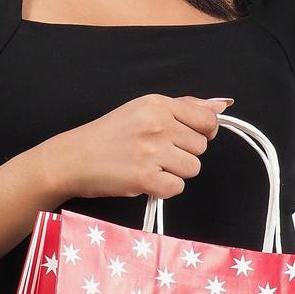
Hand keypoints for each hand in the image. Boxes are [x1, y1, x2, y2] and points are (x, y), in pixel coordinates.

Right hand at [45, 94, 233, 200]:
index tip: (185, 138)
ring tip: (149, 165)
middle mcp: (157, 124)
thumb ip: (185, 107)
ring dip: (174, 172)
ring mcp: (152, 151)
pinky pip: (177, 187)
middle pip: (201, 147)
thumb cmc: (109, 135)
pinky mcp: (145, 177)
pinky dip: (163, 189)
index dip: (202, 133)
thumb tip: (221, 105)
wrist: (73, 158)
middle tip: (156, 153)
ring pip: (193, 168)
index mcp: (158, 104)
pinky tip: (145, 179)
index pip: (207, 120)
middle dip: (183, 153)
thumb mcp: (143, 109)